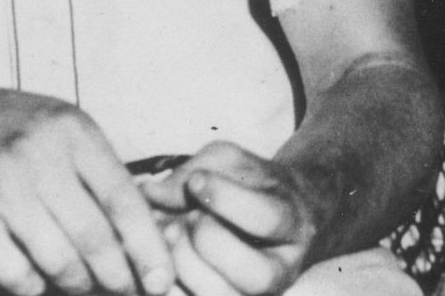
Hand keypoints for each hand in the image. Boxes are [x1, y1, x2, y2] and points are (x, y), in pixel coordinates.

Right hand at [0, 80, 173, 295]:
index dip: (148, 247)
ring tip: (83, 284)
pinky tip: (38, 278)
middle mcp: (37, 156)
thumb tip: (145, 236)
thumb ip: (101, 171)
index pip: (123, 200)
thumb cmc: (15, 129)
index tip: (163, 279)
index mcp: (72, 131)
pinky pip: (15, 273)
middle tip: (127, 291)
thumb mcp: (64, 129)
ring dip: (78, 284)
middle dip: (118, 276)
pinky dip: (34, 286)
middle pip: (94, 238)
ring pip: (58, 261)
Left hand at [141, 142, 318, 295]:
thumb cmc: (250, 185)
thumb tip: (151, 194)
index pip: (266, 219)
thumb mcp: (234, 163)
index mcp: (293, 224)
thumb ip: (199, 169)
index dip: (226, 199)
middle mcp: (282, 270)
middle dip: (209, 240)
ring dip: (187, 265)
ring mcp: (257, 295)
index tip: (196, 181)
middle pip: (253, 273)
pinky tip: (161, 259)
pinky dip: (174, 287)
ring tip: (172, 234)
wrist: (272, 217)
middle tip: (187, 216)